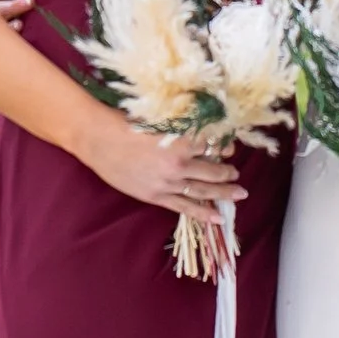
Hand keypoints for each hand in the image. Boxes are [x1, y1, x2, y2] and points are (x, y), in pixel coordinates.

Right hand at [83, 120, 244, 221]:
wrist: (100, 140)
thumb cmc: (127, 124)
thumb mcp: (159, 119)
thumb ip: (182, 127)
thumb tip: (202, 129)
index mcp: (181, 142)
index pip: (213, 146)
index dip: (224, 147)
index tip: (229, 147)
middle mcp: (178, 164)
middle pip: (213, 171)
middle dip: (228, 172)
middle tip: (237, 172)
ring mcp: (168, 183)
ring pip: (203, 190)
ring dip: (223, 192)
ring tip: (238, 193)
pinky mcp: (156, 196)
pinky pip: (184, 207)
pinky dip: (203, 213)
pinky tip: (217, 218)